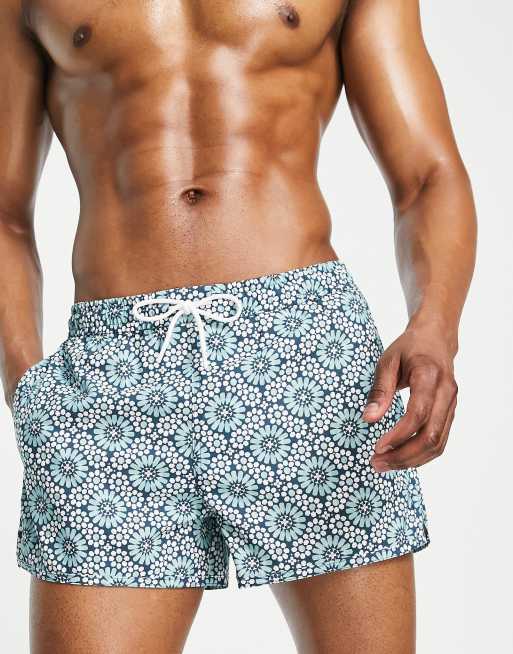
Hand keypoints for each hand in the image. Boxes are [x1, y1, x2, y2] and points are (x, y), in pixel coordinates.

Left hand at [363, 325, 457, 471]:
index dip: (399, 435)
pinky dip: (421, 454)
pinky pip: (440, 441)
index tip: (377, 447)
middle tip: (376, 463)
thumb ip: (379, 390)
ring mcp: (451, 404)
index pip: (418, 414)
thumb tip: (369, 419)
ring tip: (385, 464)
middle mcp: (446, 393)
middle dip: (403, 455)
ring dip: (411, 460)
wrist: (436, 338)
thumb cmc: (409, 348)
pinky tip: (401, 458)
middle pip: (430, 435)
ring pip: (438, 443)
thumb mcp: (387, 361)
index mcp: (430, 376)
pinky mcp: (450, 413)